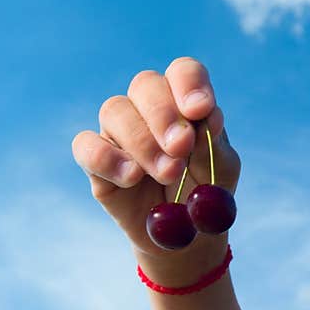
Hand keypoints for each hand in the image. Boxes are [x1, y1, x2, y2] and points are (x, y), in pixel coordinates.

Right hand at [72, 57, 240, 264]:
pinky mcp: (96, 162)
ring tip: (168, 174)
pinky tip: (132, 177)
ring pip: (115, 111)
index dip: (189, 83)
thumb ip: (215, 146)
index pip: (183, 72)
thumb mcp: (221, 172)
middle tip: (181, 147)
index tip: (200, 110)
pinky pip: (87, 145)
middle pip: (145, 85)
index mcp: (184, 103)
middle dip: (164, 115)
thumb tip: (208, 117)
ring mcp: (120, 132)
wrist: (186, 237)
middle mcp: (149, 109)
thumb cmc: (206, 195)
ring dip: (143, 142)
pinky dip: (108, 158)